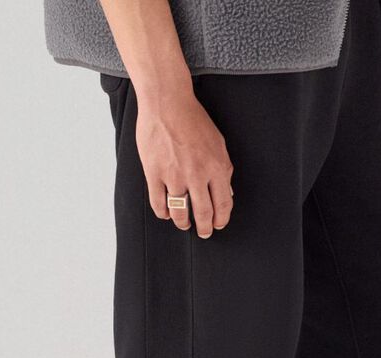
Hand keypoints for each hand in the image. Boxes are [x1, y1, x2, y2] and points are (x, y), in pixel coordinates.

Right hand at [135, 89, 233, 237]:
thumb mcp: (218, 143)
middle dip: (205, 227)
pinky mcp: (154, 173)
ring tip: (184, 224)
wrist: (168, 102)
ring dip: (183, 223)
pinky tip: (166, 214)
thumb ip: (223, 169)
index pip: (223, 204)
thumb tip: (225, 192)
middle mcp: (197, 175)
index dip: (221, 219)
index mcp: (217, 168)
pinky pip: (159, 203)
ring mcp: (174, 176)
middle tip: (204, 232)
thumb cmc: (193, 120)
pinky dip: (164, 213)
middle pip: (203, 213)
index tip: (219, 224)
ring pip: (180, 212)